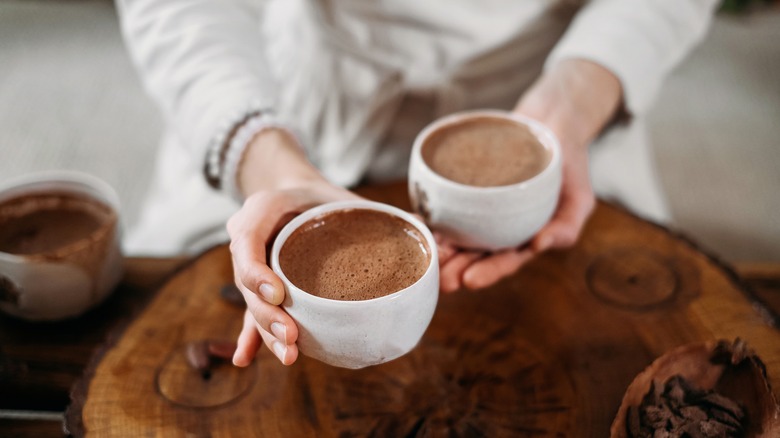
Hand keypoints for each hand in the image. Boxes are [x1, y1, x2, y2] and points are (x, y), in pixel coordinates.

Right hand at [228, 128, 359, 365]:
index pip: (247, 240)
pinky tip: (246, 360)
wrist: (296, 192)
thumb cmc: (321, 195)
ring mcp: (253, 266)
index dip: (257, 272)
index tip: (279, 294)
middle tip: (291, 335)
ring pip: (253, 303)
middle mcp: (250, 240)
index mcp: (263, 209)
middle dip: (268, 314)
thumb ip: (370, 211)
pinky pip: (254, 312)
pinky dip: (251, 337)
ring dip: (267, 333)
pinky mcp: (260, 287)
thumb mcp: (339, 193)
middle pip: (248, 283)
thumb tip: (422, 228)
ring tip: (289, 354)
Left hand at [439, 59, 622, 292]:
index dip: (488, 272)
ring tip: (425, 256)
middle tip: (441, 280)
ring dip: (439, 248)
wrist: (551, 123)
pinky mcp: (463, 188)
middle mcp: (497, 229)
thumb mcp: (579, 198)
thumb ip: (566, 226)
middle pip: (474, 254)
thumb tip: (539, 246)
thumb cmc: (569, 166)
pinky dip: (431, 215)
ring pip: (455, 234)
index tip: (470, 281)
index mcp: (523, 239)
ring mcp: (479, 210)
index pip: (505, 261)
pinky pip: (444, 205)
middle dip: (456, 269)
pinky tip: (418, 221)